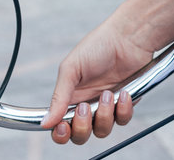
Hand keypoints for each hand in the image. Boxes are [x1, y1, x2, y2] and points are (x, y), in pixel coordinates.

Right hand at [42, 0, 173, 145]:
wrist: (129, 37)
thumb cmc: (98, 45)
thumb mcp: (72, 68)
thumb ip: (59, 97)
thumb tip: (45, 122)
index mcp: (70, 97)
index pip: (60, 126)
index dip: (61, 133)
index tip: (63, 127)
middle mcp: (87, 104)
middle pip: (80, 135)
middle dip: (82, 127)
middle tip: (85, 108)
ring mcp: (106, 106)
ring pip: (102, 130)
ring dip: (104, 115)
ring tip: (108, 94)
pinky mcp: (125, 104)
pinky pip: (122, 120)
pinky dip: (123, 109)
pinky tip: (124, 93)